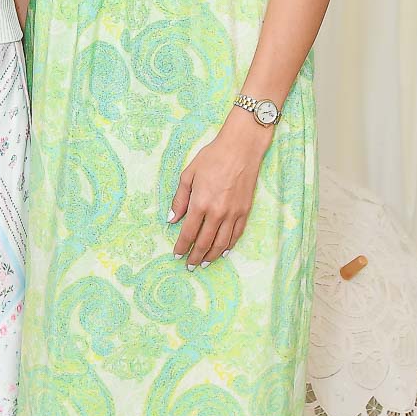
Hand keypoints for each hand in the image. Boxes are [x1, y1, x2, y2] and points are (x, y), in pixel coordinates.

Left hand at [167, 116, 268, 267]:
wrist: (241, 149)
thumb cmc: (212, 158)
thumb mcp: (188, 175)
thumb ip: (179, 199)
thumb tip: (171, 219)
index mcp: (200, 203)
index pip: (188, 232)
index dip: (182, 246)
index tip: (177, 254)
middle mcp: (217, 212)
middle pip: (204, 242)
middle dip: (196, 256)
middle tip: (189, 265)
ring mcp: (233, 214)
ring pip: (221, 243)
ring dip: (212, 256)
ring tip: (205, 263)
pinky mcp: (245, 211)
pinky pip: (236, 235)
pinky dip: (229, 246)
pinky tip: (223, 251)